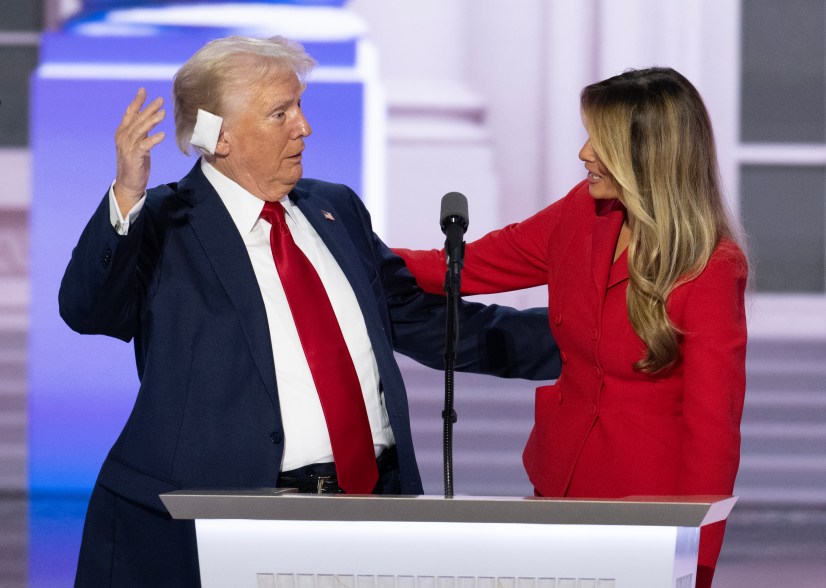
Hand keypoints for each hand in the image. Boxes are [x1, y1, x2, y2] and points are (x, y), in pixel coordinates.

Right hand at [113, 88, 165, 214]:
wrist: (129, 184)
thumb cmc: (135, 164)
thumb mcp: (138, 144)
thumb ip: (141, 132)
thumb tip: (149, 119)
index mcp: (123, 133)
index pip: (130, 113)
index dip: (137, 102)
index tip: (143, 90)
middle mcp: (123, 137)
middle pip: (137, 119)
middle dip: (149, 108)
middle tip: (161, 99)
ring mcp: (127, 147)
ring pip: (140, 130)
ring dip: (152, 121)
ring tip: (163, 113)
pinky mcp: (134, 157)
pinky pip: (144, 146)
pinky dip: (153, 139)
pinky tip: (163, 135)